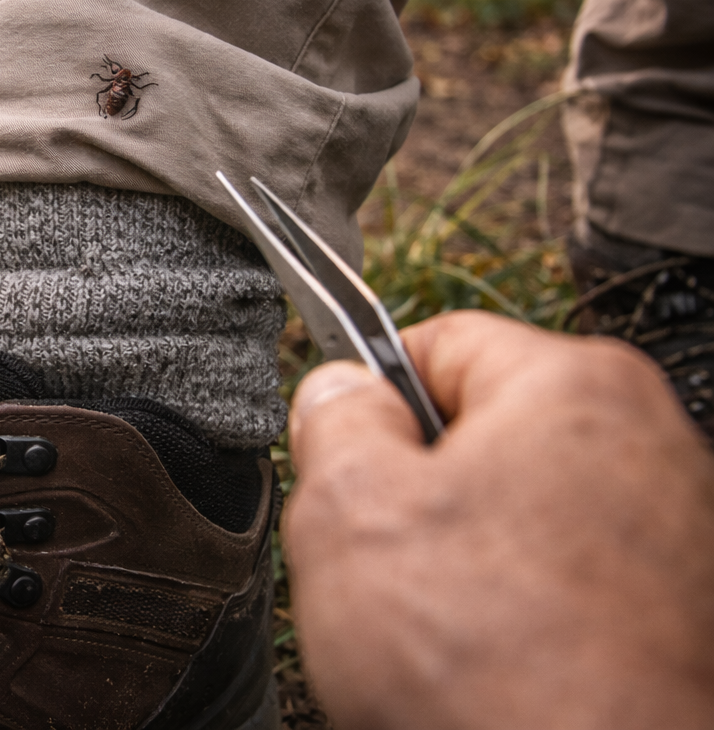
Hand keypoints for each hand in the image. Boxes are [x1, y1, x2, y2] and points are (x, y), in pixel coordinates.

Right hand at [283, 311, 713, 729]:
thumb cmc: (495, 666)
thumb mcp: (348, 509)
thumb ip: (332, 419)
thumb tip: (340, 393)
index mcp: (578, 386)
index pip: (433, 344)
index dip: (366, 401)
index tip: (340, 456)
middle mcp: (651, 444)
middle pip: (480, 433)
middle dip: (417, 493)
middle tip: (384, 560)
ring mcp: (676, 535)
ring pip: (516, 515)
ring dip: (465, 560)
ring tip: (442, 627)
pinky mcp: (679, 615)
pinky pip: (563, 583)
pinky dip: (521, 613)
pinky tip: (492, 661)